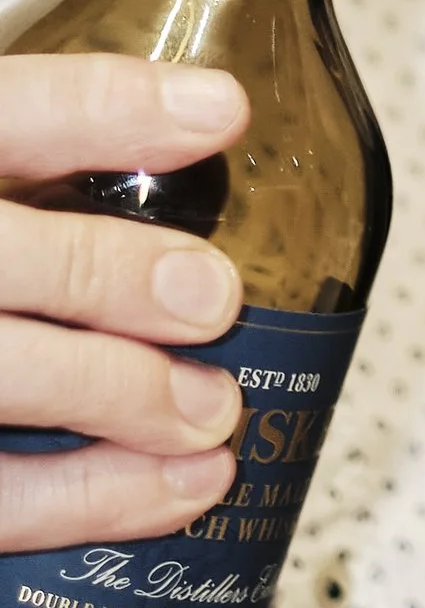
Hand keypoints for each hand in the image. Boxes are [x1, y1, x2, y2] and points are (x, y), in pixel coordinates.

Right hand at [0, 60, 247, 553]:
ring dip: (117, 398)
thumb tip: (200, 139)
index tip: (221, 113)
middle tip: (214, 301)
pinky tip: (179, 487)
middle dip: (109, 276)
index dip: (107, 109)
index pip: (5, 112)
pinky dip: (93, 498)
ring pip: (0, 379)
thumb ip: (47, 166)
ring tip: (214, 411)